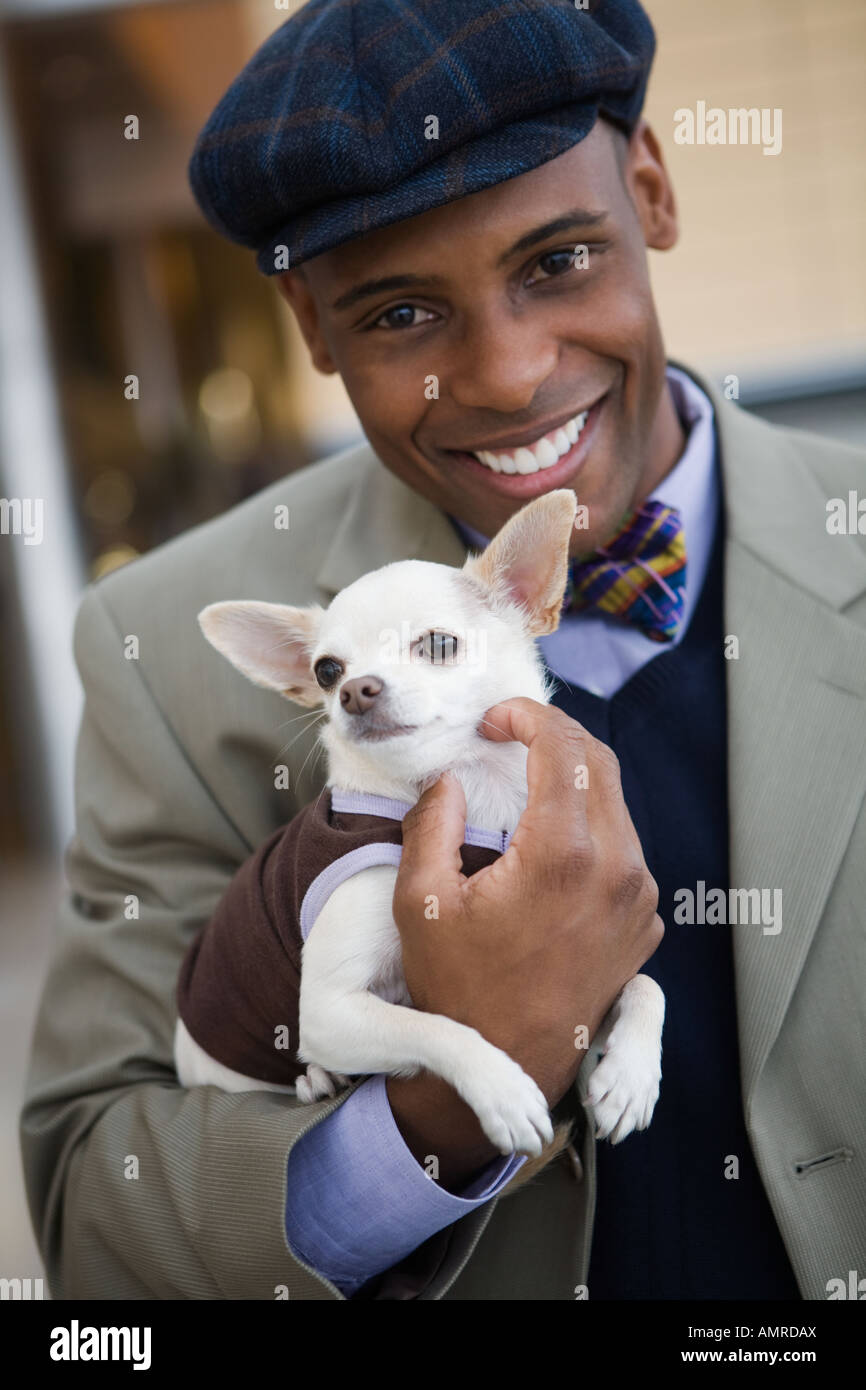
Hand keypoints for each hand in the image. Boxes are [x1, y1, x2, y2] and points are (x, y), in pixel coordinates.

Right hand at [392, 696, 663, 1107]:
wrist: (508, 1066)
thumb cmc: (459, 989)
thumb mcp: (420, 901)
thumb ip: (431, 821)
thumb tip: (450, 779)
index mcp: (563, 855)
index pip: (563, 747)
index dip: (528, 715)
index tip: (495, 720)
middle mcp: (618, 870)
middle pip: (599, 764)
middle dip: (553, 735)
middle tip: (509, 735)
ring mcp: (639, 898)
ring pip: (616, 804)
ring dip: (573, 780)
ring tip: (524, 782)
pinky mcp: (644, 922)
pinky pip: (625, 848)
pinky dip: (590, 825)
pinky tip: (549, 839)